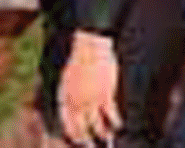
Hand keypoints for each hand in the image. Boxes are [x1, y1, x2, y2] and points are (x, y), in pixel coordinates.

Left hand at [58, 30, 120, 145]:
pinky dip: (115, 123)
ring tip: (106, 140)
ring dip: (102, 134)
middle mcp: (78, 103)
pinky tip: (118, 126)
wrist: (89, 46)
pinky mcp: (106, 95)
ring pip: (98, 124)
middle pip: (82, 127)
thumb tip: (69, 102)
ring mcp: (92, 100)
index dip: (72, 133)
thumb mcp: (65, 76)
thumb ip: (68, 92)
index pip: (68, 123)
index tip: (76, 140)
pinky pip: (111, 115)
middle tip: (89, 146)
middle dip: (85, 140)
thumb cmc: (76, 57)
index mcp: (65, 98)